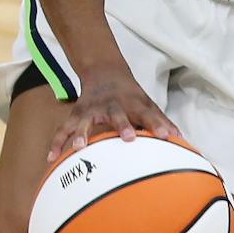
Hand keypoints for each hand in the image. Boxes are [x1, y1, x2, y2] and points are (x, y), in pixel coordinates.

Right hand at [47, 71, 179, 160]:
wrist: (105, 73)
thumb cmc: (131, 97)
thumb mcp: (148, 104)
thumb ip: (161, 122)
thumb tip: (182, 141)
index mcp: (133, 104)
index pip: (149, 114)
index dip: (157, 124)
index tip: (166, 136)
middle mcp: (113, 105)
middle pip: (117, 114)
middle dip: (122, 126)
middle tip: (129, 138)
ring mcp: (92, 109)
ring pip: (86, 121)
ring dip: (82, 133)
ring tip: (79, 147)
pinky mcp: (77, 114)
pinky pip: (64, 129)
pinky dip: (57, 143)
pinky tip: (51, 159)